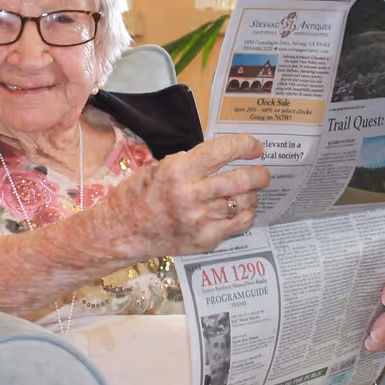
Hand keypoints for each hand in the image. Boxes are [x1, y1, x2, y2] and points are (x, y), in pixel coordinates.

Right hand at [93, 133, 271, 258]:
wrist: (122, 232)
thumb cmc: (137, 196)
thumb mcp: (159, 168)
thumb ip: (191, 163)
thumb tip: (222, 156)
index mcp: (179, 170)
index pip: (224, 150)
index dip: (246, 145)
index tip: (255, 147)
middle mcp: (192, 194)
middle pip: (242, 179)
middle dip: (259, 174)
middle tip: (262, 172)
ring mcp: (200, 219)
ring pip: (244, 202)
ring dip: (252, 195)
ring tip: (250, 192)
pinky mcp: (205, 239)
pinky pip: (239, 224)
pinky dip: (246, 214)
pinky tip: (241, 209)